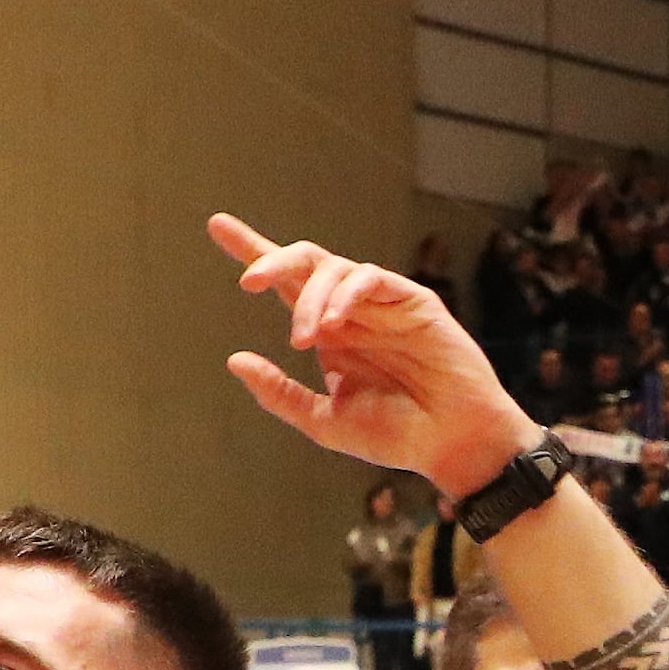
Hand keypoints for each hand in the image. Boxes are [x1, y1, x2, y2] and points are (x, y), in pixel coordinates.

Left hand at [209, 215, 538, 498]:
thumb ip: (280, 393)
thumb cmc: (395, 436)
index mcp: (328, 333)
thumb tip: (235, 360)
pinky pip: (372, 278)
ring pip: (333, 268)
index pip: (285, 282)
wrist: (451, 443)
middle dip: (270, 260)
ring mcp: (382, 304)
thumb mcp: (325, 421)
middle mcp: (351, 311)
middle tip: (248, 281)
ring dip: (311, 298)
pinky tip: (336, 321)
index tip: (217, 226)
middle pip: (303, 262)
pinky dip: (348, 292)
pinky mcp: (414, 301)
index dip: (253, 251)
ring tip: (307, 338)